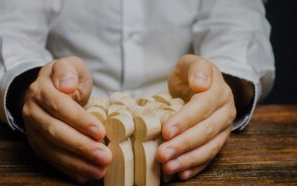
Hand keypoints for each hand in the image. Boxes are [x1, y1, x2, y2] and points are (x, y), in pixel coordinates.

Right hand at [22, 56, 111, 182]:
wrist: (46, 90)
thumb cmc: (65, 78)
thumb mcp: (69, 65)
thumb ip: (68, 70)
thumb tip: (66, 85)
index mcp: (42, 90)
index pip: (60, 106)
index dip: (79, 120)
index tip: (100, 131)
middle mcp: (33, 111)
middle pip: (55, 132)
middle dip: (81, 146)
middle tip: (104, 156)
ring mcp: (33, 130)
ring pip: (52, 150)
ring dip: (77, 163)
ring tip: (99, 170)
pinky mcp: (37, 144)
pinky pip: (51, 159)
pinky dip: (68, 169)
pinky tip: (84, 176)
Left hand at [157, 54, 235, 179]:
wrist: (203, 84)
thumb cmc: (192, 75)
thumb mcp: (191, 63)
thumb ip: (197, 68)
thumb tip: (200, 83)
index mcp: (218, 90)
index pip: (202, 106)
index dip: (185, 120)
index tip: (167, 131)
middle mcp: (225, 111)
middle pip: (206, 130)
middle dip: (184, 144)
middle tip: (162, 154)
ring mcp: (224, 128)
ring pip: (210, 147)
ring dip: (188, 159)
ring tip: (169, 167)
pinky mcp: (219, 140)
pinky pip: (210, 156)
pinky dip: (196, 166)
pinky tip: (181, 173)